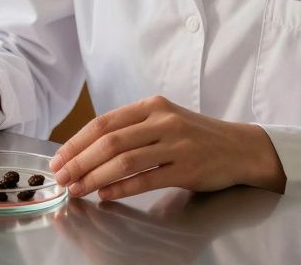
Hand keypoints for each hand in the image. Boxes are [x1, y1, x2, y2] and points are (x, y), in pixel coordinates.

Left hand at [49, 96, 285, 199]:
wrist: (241, 148)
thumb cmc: (196, 136)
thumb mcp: (164, 121)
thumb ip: (131, 130)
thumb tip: (87, 150)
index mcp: (151, 106)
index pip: (103, 123)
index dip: (76, 142)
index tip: (59, 159)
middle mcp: (162, 120)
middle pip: (109, 141)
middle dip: (79, 161)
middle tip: (61, 178)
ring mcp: (176, 144)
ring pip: (124, 160)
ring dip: (94, 177)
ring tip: (77, 189)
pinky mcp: (187, 167)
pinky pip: (146, 179)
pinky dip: (121, 188)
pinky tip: (105, 195)